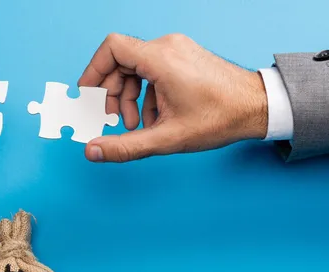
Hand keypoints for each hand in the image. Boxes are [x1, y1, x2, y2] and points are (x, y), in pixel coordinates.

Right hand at [78, 33, 267, 162]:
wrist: (258, 107)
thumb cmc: (220, 118)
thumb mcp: (167, 138)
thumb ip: (125, 146)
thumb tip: (92, 151)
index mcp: (161, 58)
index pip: (111, 49)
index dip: (93, 71)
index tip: (87, 95)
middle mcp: (167, 47)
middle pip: (120, 62)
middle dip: (112, 94)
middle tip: (114, 120)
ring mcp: (177, 50)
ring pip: (135, 68)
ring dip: (128, 97)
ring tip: (136, 125)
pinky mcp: (183, 57)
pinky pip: (151, 71)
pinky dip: (145, 94)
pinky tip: (153, 119)